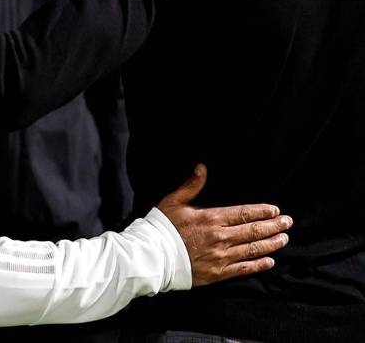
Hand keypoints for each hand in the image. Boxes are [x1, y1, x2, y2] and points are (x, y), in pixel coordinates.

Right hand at [158, 164, 291, 285]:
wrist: (154, 256)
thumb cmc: (164, 226)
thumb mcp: (175, 200)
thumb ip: (192, 184)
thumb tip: (202, 167)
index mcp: (211, 218)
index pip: (243, 213)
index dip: (261, 212)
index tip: (275, 210)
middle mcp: (220, 237)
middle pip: (252, 231)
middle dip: (273, 226)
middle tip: (287, 223)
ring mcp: (221, 257)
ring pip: (252, 250)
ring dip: (270, 244)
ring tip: (283, 239)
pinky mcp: (218, 273)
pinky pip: (243, 269)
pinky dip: (258, 265)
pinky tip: (269, 261)